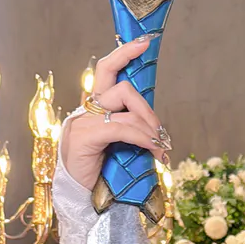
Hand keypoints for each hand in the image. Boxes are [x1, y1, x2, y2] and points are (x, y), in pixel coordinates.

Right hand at [60, 36, 170, 191]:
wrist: (83, 201)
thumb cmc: (103, 176)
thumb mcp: (121, 147)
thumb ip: (132, 130)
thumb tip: (157, 128)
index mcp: (94, 109)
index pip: (106, 71)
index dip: (124, 53)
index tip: (144, 42)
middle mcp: (86, 111)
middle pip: (121, 86)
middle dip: (148, 107)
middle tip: (161, 133)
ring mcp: (83, 122)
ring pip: (125, 107)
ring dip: (149, 127)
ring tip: (159, 148)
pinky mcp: (85, 138)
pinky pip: (122, 128)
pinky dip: (143, 138)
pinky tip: (154, 150)